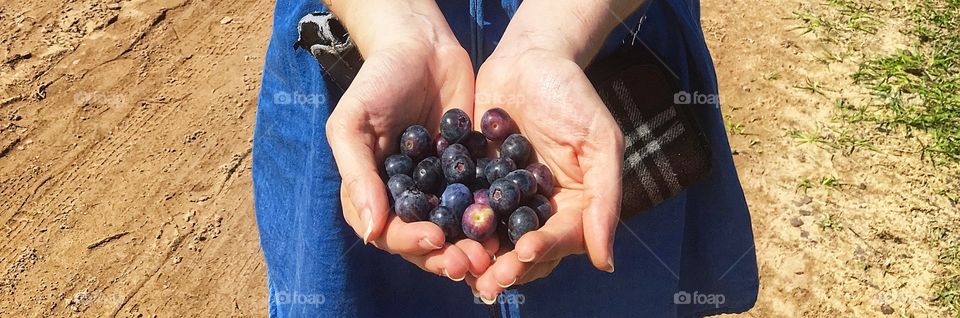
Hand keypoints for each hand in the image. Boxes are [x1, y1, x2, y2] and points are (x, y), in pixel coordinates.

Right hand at [325, 1, 494, 280]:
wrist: (422, 47)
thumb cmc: (378, 82)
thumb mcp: (353, 124)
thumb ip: (358, 176)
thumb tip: (371, 233)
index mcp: (374, 194)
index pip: (389, 233)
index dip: (410, 243)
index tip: (434, 240)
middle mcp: (408, 200)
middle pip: (426, 242)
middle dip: (448, 256)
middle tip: (472, 262)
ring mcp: (441, 190)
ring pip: (457, 230)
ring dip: (473, 246)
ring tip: (493, 255)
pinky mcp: (472, 174)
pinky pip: (483, 201)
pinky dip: (495, 216)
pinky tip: (512, 224)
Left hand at [468, 48, 624, 300]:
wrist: (530, 57)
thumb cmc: (573, 94)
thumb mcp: (600, 141)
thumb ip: (604, 199)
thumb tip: (605, 262)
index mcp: (572, 205)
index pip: (558, 239)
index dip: (542, 249)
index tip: (524, 253)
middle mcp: (536, 209)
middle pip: (521, 249)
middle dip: (505, 267)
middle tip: (486, 281)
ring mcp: (502, 198)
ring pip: (490, 237)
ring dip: (475, 256)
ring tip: (458, 267)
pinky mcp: (472, 181)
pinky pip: (461, 209)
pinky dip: (450, 224)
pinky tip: (436, 233)